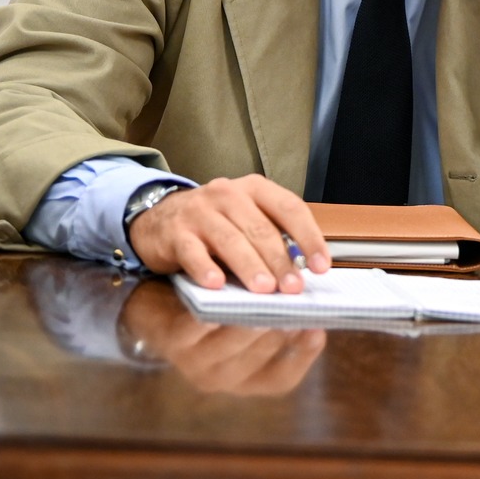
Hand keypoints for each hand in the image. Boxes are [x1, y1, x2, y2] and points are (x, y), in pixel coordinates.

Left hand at [118, 282, 326, 394]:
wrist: (156, 309)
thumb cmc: (212, 312)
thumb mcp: (244, 323)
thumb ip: (274, 319)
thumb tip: (307, 302)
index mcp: (245, 379)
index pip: (282, 379)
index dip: (303, 356)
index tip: (318, 328)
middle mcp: (221, 379)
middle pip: (258, 357)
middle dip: (278, 330)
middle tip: (294, 305)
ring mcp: (194, 363)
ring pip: (230, 344)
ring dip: (249, 323)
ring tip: (266, 298)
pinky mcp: (172, 341)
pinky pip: (194, 328)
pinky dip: (210, 315)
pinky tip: (223, 296)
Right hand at [129, 175, 330, 292]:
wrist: (157, 218)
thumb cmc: (214, 223)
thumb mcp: (246, 219)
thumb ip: (272, 236)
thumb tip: (304, 271)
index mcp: (255, 189)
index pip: (290, 208)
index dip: (309, 237)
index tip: (322, 266)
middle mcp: (228, 194)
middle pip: (261, 229)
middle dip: (280, 261)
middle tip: (293, 287)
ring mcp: (199, 211)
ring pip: (230, 240)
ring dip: (250, 266)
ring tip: (264, 290)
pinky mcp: (174, 232)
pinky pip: (192, 252)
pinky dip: (205, 268)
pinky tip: (216, 285)